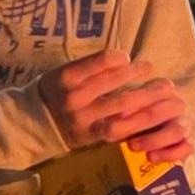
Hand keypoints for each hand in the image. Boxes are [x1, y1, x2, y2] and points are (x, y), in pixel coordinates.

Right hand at [52, 55, 193, 167]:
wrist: (33, 124)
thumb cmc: (56, 92)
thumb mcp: (64, 73)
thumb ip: (90, 67)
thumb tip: (124, 59)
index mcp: (68, 77)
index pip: (101, 61)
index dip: (120, 58)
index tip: (128, 58)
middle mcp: (75, 97)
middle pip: (115, 82)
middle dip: (137, 74)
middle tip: (151, 68)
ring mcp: (84, 118)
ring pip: (121, 105)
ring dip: (146, 95)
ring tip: (161, 89)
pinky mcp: (91, 136)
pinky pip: (119, 128)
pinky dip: (137, 120)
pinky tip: (149, 113)